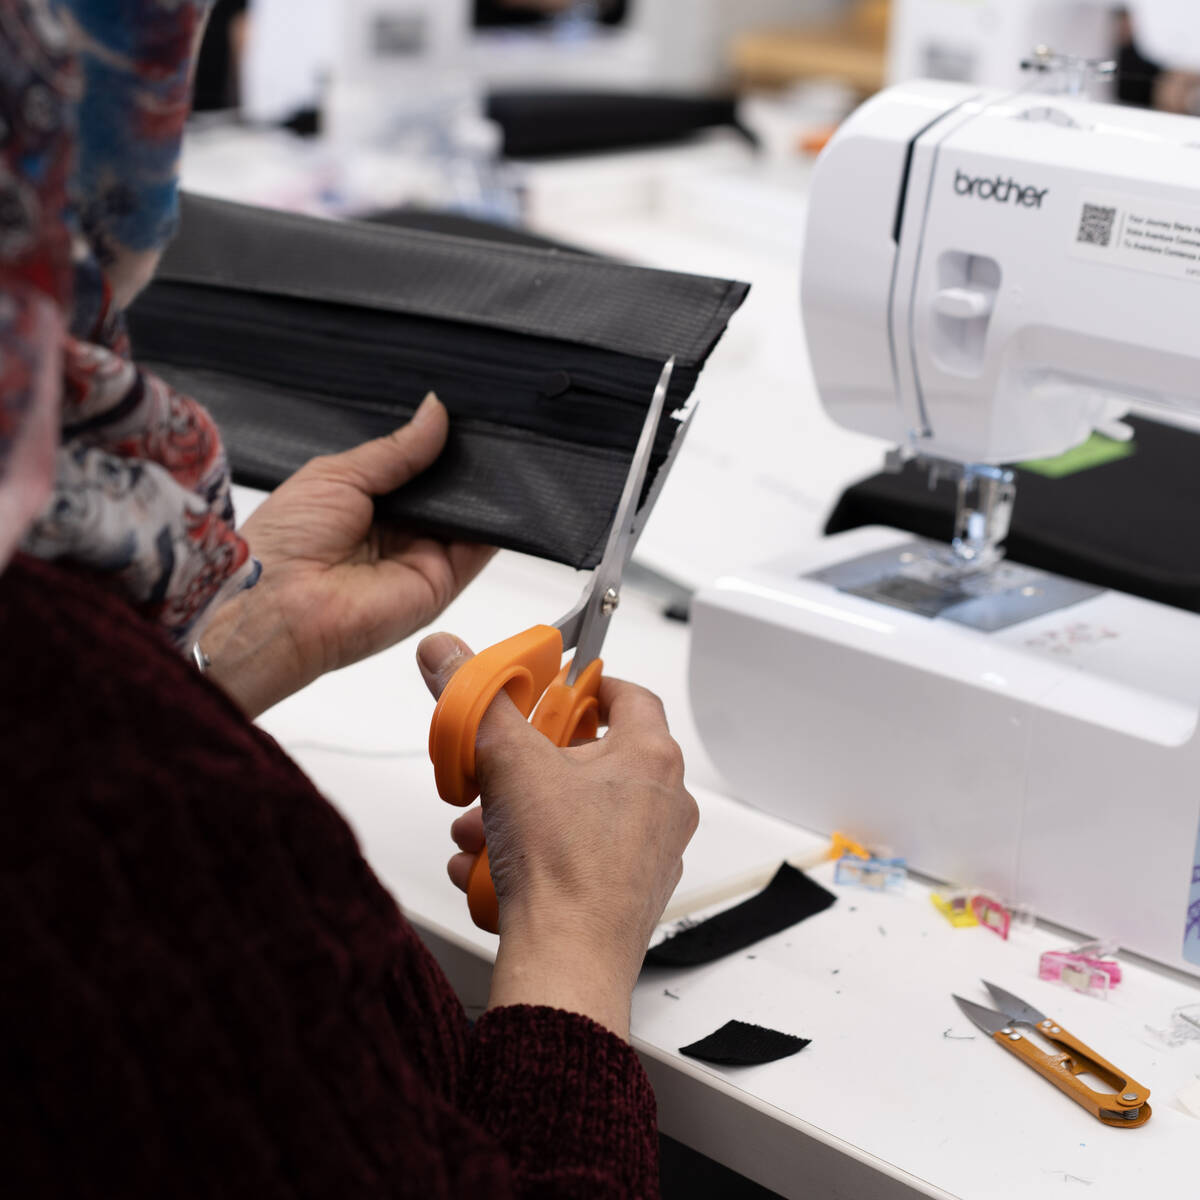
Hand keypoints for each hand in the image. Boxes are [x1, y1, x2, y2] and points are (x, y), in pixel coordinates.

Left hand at [204, 395, 493, 717]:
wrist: (279, 605)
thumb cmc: (287, 539)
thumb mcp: (340, 474)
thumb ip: (396, 449)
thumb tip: (437, 409)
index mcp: (369, 505)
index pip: (417, 472)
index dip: (438, 445)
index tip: (462, 413)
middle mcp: (399, 533)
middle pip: (446, 494)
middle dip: (462, 463)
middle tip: (483, 427)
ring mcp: (423, 559)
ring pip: (468, 519)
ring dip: (480, 489)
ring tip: (494, 450)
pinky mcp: (443, 583)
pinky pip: (479, 548)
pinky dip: (492, 521)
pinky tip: (499, 487)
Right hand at [418, 633, 698, 1039]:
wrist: (568, 962)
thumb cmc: (565, 869)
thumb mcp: (508, 760)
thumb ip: (476, 700)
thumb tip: (450, 657)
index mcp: (651, 758)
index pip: (628, 696)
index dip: (585, 686)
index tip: (552, 688)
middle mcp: (662, 804)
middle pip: (590, 759)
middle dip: (528, 766)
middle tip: (496, 769)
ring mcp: (648, 853)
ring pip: (574, 814)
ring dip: (518, 815)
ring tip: (478, 830)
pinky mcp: (626, 893)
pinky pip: (573, 858)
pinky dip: (530, 858)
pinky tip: (487, 870)